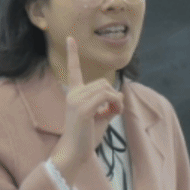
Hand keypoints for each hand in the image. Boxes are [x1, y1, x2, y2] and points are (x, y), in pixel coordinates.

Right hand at [50, 37, 126, 180]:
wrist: (74, 152)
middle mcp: (74, 94)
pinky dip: (116, 104)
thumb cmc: (86, 137)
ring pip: (106, 89)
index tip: (70, 38)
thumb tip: (119, 98)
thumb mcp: (99, 117)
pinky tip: (113, 114)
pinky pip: (107, 97)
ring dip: (116, 101)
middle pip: (103, 83)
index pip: (74, 70)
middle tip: (114, 111)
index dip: (73, 53)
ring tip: (113, 114)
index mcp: (74, 94)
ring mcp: (77, 100)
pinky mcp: (84, 108)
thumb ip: (108, 105)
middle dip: (114, 95)